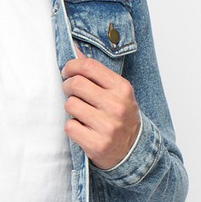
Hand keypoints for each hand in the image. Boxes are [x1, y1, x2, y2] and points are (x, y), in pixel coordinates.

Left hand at [62, 55, 141, 169]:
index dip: (72, 66)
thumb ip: (96, 73)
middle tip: (71, 92)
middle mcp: (117, 106)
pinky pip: (69, 126)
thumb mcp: (116, 92)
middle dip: (67, 86)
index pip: (89, 66)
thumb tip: (75, 50)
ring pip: (70, 105)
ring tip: (81, 113)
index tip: (67, 72)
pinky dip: (72, 127)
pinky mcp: (97, 144)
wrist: (133, 151)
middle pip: (76, 84)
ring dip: (71, 108)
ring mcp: (108, 126)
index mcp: (122, 89)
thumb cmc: (120, 117)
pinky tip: (83, 129)